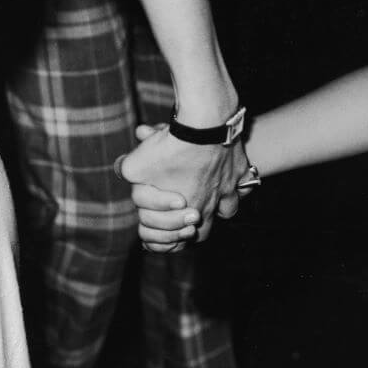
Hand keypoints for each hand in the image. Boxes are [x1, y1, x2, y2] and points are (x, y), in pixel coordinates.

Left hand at [118, 123, 250, 252]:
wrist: (204, 124)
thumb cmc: (169, 149)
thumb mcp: (135, 165)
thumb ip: (127, 170)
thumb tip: (122, 168)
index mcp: (185, 211)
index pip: (177, 243)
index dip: (164, 241)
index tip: (156, 232)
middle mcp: (211, 204)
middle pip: (204, 232)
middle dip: (192, 229)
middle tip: (181, 218)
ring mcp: (230, 188)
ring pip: (228, 210)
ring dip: (219, 209)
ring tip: (207, 200)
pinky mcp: (241, 170)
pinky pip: (245, 185)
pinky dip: (239, 186)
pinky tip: (231, 180)